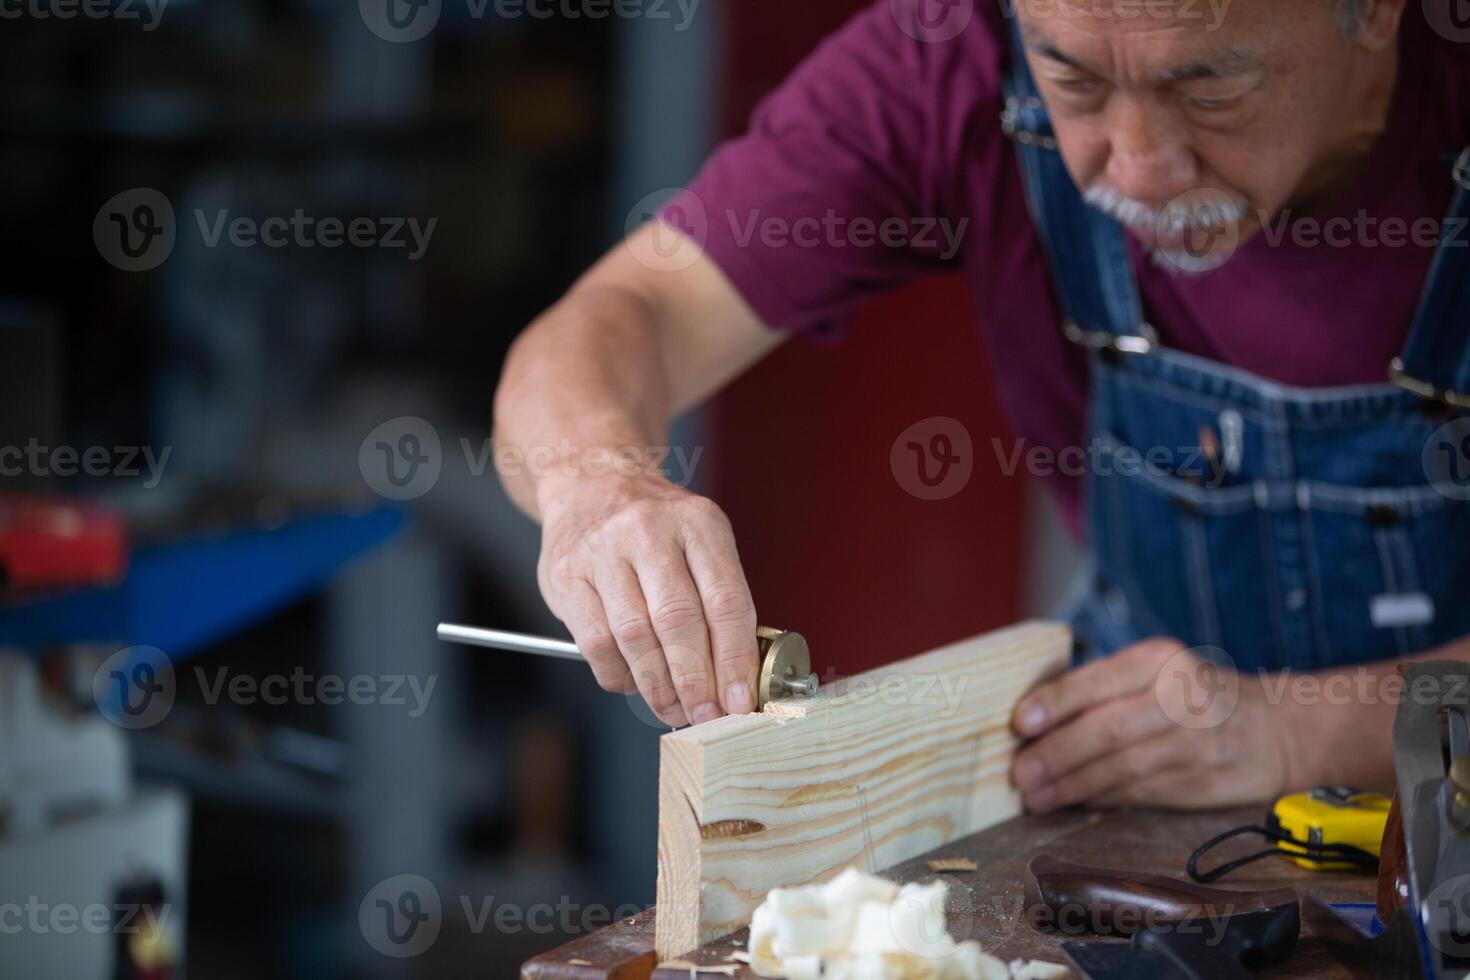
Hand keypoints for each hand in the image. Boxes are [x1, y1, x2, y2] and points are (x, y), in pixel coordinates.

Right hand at [536, 472, 759, 726]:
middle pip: (679, 621)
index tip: (742, 700)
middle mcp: (649, 530)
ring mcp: (603, 550)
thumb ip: (721, 600)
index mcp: (698, 523)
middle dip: (697, 681)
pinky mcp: (567, 574)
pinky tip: (634, 682)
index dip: (735, 659)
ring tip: (673, 708)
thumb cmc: (658, 529)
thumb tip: (740, 677)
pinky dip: (619, 675)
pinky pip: (597, 642)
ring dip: (658, 685)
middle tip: (708, 716)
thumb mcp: (702, 541)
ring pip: (635, 636)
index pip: (726, 600)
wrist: (592, 484)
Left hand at [1009, 639, 1296, 811]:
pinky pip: (1140, 793)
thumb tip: (1032, 719)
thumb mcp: (1155, 671)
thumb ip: (1101, 687)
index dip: (1054, 703)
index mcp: (1159, 660)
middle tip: (1020, 773)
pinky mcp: (1203, 783)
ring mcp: (1196, 744)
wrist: (1276, 729)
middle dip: (1056, 755)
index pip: (1097, 682)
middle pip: (1108, 730)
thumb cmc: (1194, 695)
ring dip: (1072, 786)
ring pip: (1121, 769)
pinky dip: (1101, 799)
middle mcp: (1182, 699)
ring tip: (1035, 797)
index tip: (1019, 722)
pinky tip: (1074, 801)